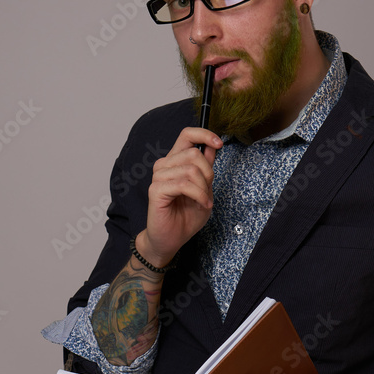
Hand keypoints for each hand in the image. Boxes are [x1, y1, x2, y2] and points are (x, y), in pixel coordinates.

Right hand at [138, 127, 222, 266]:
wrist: (170, 239)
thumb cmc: (185, 216)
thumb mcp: (204, 188)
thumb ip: (207, 167)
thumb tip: (213, 146)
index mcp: (175, 161)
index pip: (187, 135)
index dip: (204, 134)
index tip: (218, 143)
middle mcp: (165, 165)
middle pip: (193, 153)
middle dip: (208, 173)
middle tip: (207, 191)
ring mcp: (158, 177)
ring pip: (191, 169)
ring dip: (203, 188)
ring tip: (203, 201)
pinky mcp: (156, 190)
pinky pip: (184, 184)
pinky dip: (198, 195)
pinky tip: (201, 204)